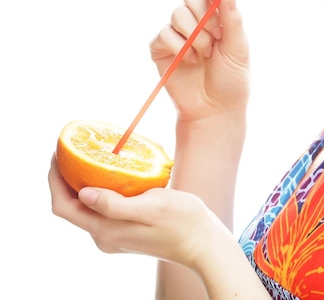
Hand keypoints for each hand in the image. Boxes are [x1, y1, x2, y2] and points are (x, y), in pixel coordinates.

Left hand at [49, 156, 215, 269]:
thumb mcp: (153, 206)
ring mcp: (114, 235)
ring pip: (86, 207)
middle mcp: (104, 236)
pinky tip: (110, 172)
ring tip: (87, 155)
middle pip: (71, 207)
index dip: (54, 180)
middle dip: (64, 178)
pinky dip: (99, 189)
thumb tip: (83, 193)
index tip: (57, 154)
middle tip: (70, 149)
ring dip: (81, 182)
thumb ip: (116, 204)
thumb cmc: (182, 222)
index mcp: (106, 230)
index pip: (64, 207)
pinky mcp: (125, 230)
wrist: (202, 242)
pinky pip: (102, 208)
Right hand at [150, 0, 249, 122]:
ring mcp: (177, 33)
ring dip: (195, 34)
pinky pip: (164, 34)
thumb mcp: (238, 48)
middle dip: (202, 10)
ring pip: (177, 14)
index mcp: (217, 17)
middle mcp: (196, 20)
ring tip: (205, 54)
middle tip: (216, 34)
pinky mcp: (160, 48)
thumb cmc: (231, 79)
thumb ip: (233, 19)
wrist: (215, 109)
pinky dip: (180, 47)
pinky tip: (190, 61)